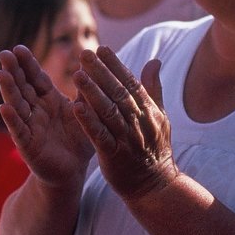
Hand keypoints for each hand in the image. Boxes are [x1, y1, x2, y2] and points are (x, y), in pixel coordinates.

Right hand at [0, 45, 92, 187]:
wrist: (73, 171)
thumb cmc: (78, 140)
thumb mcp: (85, 112)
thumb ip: (86, 91)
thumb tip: (92, 63)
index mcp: (48, 99)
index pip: (35, 77)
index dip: (26, 64)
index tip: (18, 48)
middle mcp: (35, 110)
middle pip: (22, 87)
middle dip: (13, 70)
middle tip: (4, 54)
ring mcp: (29, 126)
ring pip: (17, 104)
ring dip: (8, 90)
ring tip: (1, 75)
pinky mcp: (27, 144)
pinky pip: (18, 130)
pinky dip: (12, 119)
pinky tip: (4, 108)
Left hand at [71, 47, 178, 200]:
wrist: (154, 186)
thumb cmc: (154, 149)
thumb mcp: (159, 118)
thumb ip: (153, 89)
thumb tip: (154, 60)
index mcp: (148, 111)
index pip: (131, 83)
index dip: (116, 65)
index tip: (101, 48)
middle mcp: (139, 122)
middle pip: (118, 92)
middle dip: (101, 72)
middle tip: (84, 54)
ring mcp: (127, 138)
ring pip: (109, 111)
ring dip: (92, 92)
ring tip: (77, 75)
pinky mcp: (114, 155)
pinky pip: (100, 135)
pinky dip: (89, 121)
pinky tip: (75, 107)